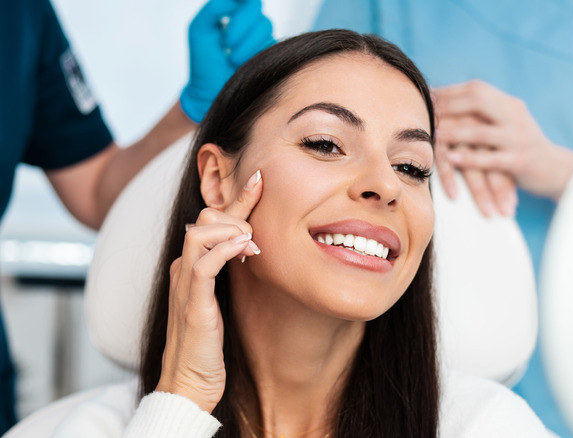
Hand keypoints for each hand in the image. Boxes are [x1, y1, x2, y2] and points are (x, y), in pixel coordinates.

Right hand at [155, 170, 263, 412]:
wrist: (189, 383)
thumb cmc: (208, 344)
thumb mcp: (222, 300)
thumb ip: (230, 273)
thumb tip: (253, 248)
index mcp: (191, 266)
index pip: (211, 221)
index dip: (236, 198)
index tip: (259, 179)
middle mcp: (184, 269)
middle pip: (204, 219)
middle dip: (236, 208)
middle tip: (261, 215)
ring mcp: (185, 285)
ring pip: (199, 234)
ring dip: (231, 229)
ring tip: (253, 240)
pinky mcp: (192, 304)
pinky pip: (203, 265)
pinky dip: (224, 251)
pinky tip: (245, 248)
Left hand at [180, 0, 274, 122]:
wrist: (212, 94)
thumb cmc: (204, 63)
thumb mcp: (200, 29)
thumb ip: (215, 8)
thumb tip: (236, 0)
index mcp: (232, 13)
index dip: (242, 5)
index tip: (228, 20)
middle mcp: (250, 23)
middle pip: (255, 7)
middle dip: (239, 25)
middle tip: (226, 43)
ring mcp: (262, 39)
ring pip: (264, 26)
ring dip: (246, 44)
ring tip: (232, 60)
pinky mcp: (272, 55)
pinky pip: (271, 45)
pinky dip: (255, 54)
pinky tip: (242, 65)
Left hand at [433, 80, 572, 203]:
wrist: (557, 170)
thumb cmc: (521, 148)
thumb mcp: (507, 124)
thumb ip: (484, 113)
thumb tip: (444, 102)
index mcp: (509, 104)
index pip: (476, 90)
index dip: (450, 92)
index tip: (426, 96)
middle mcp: (515, 116)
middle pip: (478, 101)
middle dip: (448, 105)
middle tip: (426, 112)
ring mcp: (518, 139)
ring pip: (481, 132)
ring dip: (453, 132)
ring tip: (432, 135)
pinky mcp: (521, 162)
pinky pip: (491, 159)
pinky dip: (469, 158)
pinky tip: (451, 159)